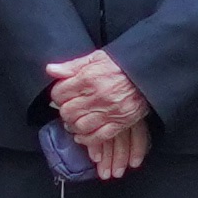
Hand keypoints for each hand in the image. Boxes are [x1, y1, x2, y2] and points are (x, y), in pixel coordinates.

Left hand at [46, 49, 149, 173]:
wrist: (147, 73)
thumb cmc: (120, 64)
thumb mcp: (95, 58)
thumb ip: (72, 65)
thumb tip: (50, 70)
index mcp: (89, 78)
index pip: (60, 93)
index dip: (58, 95)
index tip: (62, 95)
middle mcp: (97, 96)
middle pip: (67, 112)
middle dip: (65, 111)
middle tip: (69, 108)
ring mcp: (109, 111)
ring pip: (79, 126)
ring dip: (73, 126)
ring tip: (74, 121)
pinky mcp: (119, 123)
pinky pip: (97, 137)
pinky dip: (86, 139)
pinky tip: (82, 135)